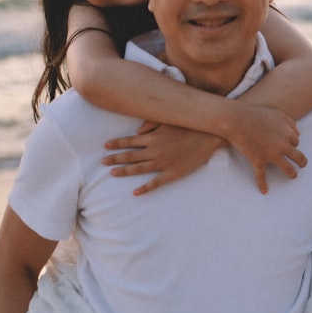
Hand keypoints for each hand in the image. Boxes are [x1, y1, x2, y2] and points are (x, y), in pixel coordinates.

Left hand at [103, 122, 222, 195]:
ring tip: (112, 173)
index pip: (130, 141)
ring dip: (125, 171)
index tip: (105, 146)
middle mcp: (155, 151)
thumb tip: (137, 131)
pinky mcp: (173, 173)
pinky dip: (145, 188)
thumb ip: (150, 124)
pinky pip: (156, 183)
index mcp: (153, 138)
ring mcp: (163, 163)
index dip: (117, 144)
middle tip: (102, 162)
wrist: (209, 136)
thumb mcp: (168, 120)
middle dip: (115, 158)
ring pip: (139, 169)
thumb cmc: (190, 125)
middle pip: (130, 156)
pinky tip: (135, 192)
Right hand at [224, 104, 305, 193]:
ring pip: (287, 168)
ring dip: (291, 173)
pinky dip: (262, 184)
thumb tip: (298, 134)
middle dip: (302, 162)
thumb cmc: (256, 114)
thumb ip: (290, 122)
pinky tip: (264, 191)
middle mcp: (282, 146)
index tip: (288, 144)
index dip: (292, 143)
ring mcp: (270, 155)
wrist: (237, 120)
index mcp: (287, 133)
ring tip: (293, 176)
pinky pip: (261, 176)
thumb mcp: (277, 113)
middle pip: (298, 157)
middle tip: (302, 165)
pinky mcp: (258, 161)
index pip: (296, 142)